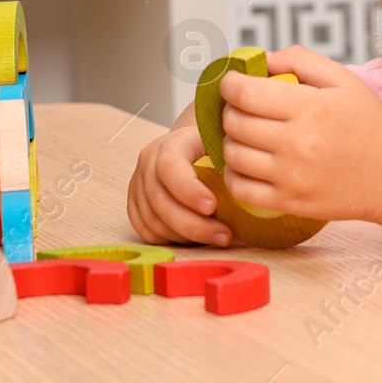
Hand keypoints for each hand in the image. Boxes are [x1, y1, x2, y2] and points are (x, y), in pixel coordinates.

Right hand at [125, 124, 232, 246]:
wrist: (190, 145)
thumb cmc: (213, 148)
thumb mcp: (223, 144)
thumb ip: (230, 161)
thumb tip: (246, 188)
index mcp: (170, 143)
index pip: (169, 166)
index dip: (188, 190)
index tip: (214, 206)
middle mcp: (148, 162)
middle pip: (160, 200)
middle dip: (194, 224)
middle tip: (225, 235)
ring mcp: (137, 184)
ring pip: (153, 220)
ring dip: (186, 236)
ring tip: (216, 237)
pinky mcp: (135, 204)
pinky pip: (146, 231)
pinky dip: (171, 239)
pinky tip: (195, 238)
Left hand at [217, 44, 381, 223]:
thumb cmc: (368, 123)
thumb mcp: (343, 79)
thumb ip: (299, 60)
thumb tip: (260, 60)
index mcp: (310, 107)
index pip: (246, 93)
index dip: (229, 84)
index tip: (232, 82)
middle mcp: (297, 143)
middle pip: (235, 123)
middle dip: (230, 110)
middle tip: (242, 107)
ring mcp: (291, 177)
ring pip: (232, 155)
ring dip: (231, 140)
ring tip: (246, 134)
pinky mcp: (289, 202)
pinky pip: (240, 189)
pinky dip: (234, 174)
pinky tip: (247, 163)